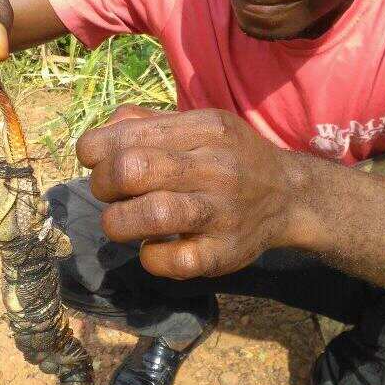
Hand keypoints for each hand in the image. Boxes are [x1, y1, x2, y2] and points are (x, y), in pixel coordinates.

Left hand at [77, 106, 310, 278]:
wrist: (289, 196)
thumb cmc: (230, 157)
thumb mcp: (200, 125)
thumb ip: (149, 124)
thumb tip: (99, 137)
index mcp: (206, 128)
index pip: (127, 134)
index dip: (94, 150)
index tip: (96, 161)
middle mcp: (217, 167)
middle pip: (132, 170)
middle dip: (102, 184)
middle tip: (108, 193)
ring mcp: (223, 213)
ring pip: (152, 215)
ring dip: (117, 222)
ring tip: (121, 222)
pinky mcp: (224, 254)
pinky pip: (171, 261)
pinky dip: (148, 256)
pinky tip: (151, 246)